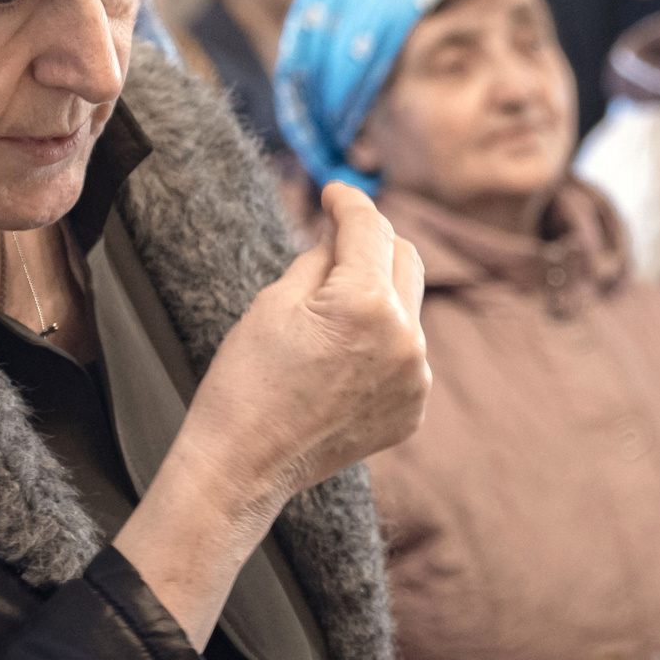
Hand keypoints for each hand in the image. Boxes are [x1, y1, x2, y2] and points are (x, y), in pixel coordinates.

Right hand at [116, 185, 428, 643]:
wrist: (243, 465)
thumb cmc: (247, 379)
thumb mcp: (276, 300)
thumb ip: (323, 257)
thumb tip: (346, 234)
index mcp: (368, 303)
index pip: (371, 228)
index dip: (349, 203)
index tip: (334, 193)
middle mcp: (406, 339)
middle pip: (406, 260)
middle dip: (374, 244)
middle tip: (336, 242)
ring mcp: (415, 379)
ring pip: (408, 309)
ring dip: (379, 297)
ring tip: (329, 317)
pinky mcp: (413, 409)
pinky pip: (405, 355)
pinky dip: (381, 344)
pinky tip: (339, 362)